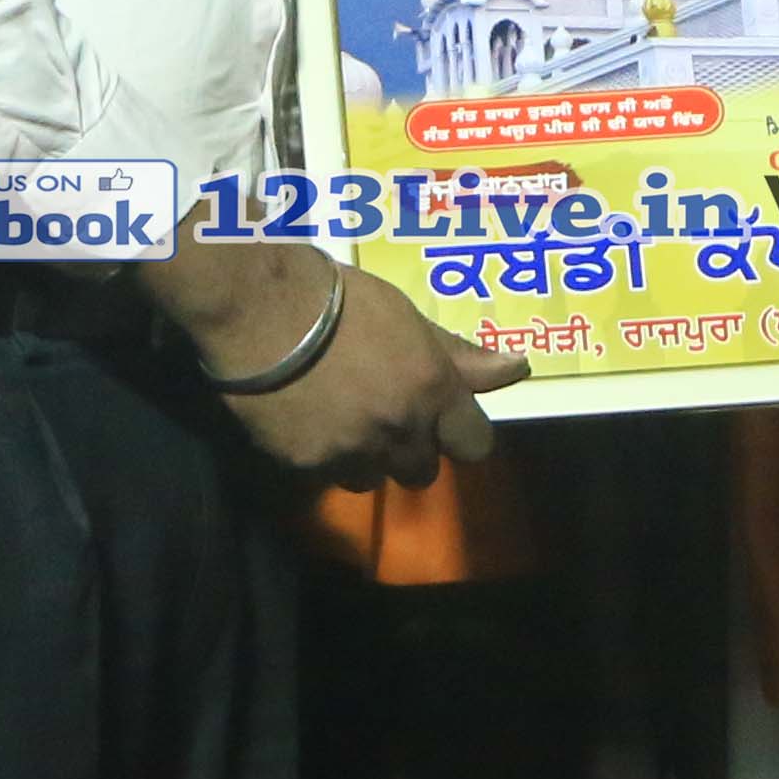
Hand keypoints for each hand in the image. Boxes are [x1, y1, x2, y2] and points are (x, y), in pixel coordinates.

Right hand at [164, 243, 521, 485]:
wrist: (260, 308)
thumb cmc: (339, 299)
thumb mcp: (408, 318)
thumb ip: (461, 356)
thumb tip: (519, 369)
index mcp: (432, 390)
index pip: (475, 444)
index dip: (460, 434)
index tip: (443, 422)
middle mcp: (399, 429)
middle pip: (423, 472)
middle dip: (409, 450)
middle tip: (383, 417)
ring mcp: (352, 451)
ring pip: (373, 479)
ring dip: (364, 458)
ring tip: (339, 419)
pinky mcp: (307, 465)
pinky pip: (326, 475)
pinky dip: (321, 455)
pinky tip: (305, 420)